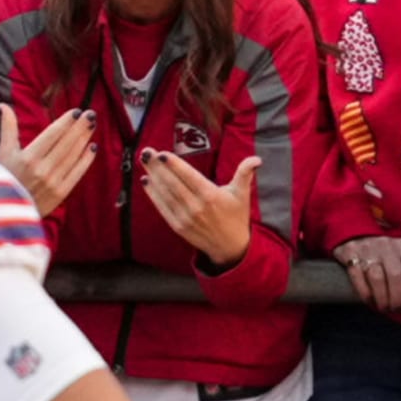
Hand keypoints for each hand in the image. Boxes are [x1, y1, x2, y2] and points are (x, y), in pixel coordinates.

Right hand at [0, 104, 96, 216]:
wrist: (6, 213)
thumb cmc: (5, 179)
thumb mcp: (3, 153)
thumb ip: (8, 128)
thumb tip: (3, 105)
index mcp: (27, 158)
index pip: (52, 134)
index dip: (65, 122)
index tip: (76, 111)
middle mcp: (41, 169)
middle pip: (66, 143)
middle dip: (80, 127)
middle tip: (91, 113)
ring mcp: (53, 182)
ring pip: (73, 156)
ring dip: (84, 139)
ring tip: (92, 125)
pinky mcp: (60, 194)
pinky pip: (77, 173)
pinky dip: (86, 160)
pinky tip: (92, 147)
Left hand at [139, 150, 258, 267]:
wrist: (230, 248)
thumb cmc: (236, 217)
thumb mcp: (242, 194)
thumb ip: (245, 174)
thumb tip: (256, 160)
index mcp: (211, 196)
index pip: (189, 176)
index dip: (174, 165)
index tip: (162, 153)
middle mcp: (196, 206)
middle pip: (173, 183)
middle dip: (158, 167)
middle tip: (146, 152)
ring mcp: (185, 218)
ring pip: (166, 194)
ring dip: (153, 177)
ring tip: (144, 161)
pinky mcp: (178, 226)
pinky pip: (163, 208)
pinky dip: (153, 195)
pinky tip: (146, 182)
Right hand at [333, 236, 400, 312]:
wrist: (353, 234)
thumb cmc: (382, 254)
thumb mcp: (399, 259)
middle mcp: (385, 245)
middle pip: (395, 274)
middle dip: (398, 296)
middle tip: (397, 308)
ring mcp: (367, 249)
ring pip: (377, 277)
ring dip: (382, 297)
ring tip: (384, 308)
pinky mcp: (349, 254)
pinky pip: (358, 276)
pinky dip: (365, 292)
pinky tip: (369, 300)